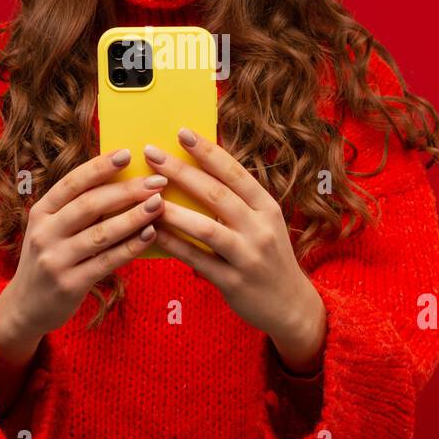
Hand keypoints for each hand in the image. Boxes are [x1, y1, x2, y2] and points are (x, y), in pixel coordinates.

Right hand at [0, 149, 166, 359]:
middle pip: (90, 205)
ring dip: (134, 217)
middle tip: (158, 181)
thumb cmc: (49, 259)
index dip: (100, 167)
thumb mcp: (51, 229)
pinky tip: (150, 234)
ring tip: (159, 204)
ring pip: (101, 233)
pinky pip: (107, 261)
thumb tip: (121, 180)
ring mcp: (56, 260)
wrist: (25, 307)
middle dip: (127, 190)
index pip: (72, 183)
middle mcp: (45, 233)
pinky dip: (131, 246)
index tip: (128, 153)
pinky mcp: (70, 284)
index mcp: (41, 212)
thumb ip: (76, 208)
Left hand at [143, 128, 326, 373]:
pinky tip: (151, 232)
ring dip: (175, 210)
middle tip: (151, 153)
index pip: (235, 173)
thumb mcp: (264, 224)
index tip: (182, 132)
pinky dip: (173, 245)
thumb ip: (238, 201)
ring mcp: (247, 256)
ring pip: (207, 228)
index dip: (208, 151)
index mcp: (267, 208)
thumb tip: (197, 171)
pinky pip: (197, 260)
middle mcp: (260, 228)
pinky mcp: (233, 282)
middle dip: (182, 171)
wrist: (291, 306)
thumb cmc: (269, 258)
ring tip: (148, 195)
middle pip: (217, 194)